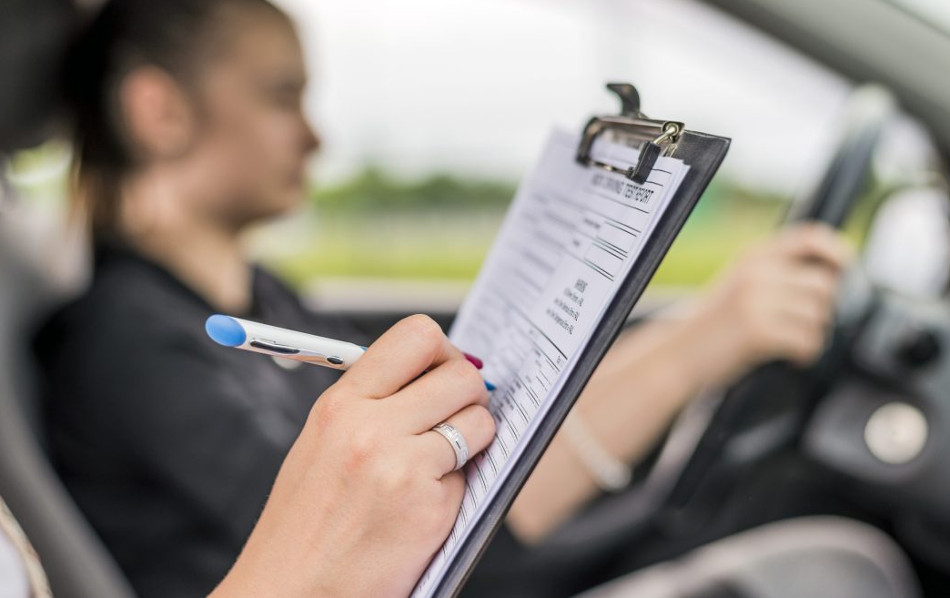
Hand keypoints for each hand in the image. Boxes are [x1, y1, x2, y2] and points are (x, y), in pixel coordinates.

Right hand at [211, 315, 494, 597]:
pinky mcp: (429, 510)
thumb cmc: (306, 524)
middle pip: (462, 374)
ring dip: (472, 440)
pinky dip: (457, 488)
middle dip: (469, 393)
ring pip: (479, 422)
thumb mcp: (322, 444)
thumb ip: (374, 404)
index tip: (443, 372)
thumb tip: (438, 372)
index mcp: (340, 404)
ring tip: (439, 464)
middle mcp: (370, 427)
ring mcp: (402, 468)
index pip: (416, 335)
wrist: (291, 594)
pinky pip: (470, 476)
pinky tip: (423, 507)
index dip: (443, 350)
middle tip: (456, 415)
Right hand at [682, 223, 852, 385]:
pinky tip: (790, 357)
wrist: (678, 352)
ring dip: (812, 334)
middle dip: (821, 310)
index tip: (845, 267)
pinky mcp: (759, 331)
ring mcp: (757, 301)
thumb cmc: (712, 324)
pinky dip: (805, 353)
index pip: (810, 237)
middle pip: (823, 285)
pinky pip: (807, 340)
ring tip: (792, 343)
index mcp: (754, 256)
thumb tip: (830, 275)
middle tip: (803, 325)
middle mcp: (757, 273)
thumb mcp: (739, 283)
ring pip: (818, 315)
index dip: (837, 251)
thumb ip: (776, 272)